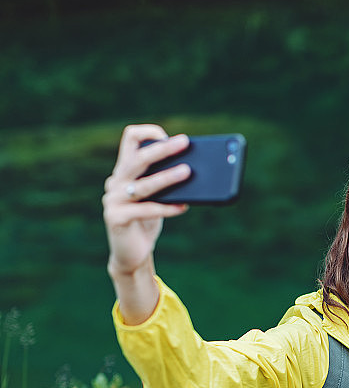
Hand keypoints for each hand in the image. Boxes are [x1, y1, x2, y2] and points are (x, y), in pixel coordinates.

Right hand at [103, 124, 190, 276]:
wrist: (131, 254)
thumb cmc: (148, 220)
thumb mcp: (158, 197)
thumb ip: (167, 182)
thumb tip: (195, 168)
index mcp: (124, 171)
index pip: (130, 139)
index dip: (149, 133)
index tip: (169, 136)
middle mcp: (115, 182)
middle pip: (138, 158)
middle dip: (163, 149)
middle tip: (184, 143)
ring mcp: (113, 200)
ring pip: (143, 184)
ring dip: (167, 177)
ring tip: (188, 172)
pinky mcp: (117, 218)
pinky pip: (147, 210)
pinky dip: (167, 208)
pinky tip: (184, 207)